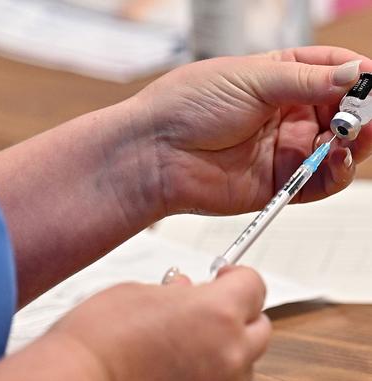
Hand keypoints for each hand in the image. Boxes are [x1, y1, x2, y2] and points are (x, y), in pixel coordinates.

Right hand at [50, 266, 269, 380]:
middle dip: (237, 316)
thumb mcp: (134, 293)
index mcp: (216, 314)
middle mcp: (228, 356)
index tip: (225, 277)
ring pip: (240, 367)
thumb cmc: (95, 342)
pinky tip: (164, 376)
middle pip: (259, 329)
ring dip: (222, 351)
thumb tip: (183, 293)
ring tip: (178, 345)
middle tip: (204, 310)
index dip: (237, 276)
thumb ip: (172, 292)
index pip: (254, 285)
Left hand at [131, 47, 371, 215]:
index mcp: (280, 79)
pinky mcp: (277, 183)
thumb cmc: (186, 106)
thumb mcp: (251, 77)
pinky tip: (337, 158)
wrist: (154, 152)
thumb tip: (359, 72)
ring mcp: (283, 150)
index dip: (360, 75)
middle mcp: (286, 114)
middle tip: (366, 112)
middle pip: (345, 112)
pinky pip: (321, 181)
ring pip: (341, 147)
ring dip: (356, 141)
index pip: (336, 71)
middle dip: (363, 111)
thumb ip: (308, 79)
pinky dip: (337, 171)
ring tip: (352, 133)